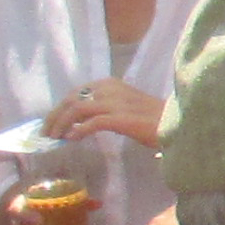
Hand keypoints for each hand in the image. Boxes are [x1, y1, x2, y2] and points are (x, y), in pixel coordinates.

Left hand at [43, 80, 167, 149]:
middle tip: (46, 134)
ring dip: (61, 124)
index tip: (51, 123)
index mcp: (110, 84)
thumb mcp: (123, 108)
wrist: (178, 124)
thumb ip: (102, 110)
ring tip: (55, 138)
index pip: (75, 92)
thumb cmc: (153, 120)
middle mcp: (110, 88)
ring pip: (77, 108)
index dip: (59, 108)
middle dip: (54, 116)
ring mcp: (116, 102)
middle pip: (71, 99)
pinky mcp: (122, 118)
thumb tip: (77, 124)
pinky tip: (73, 140)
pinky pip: (92, 123)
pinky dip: (79, 131)